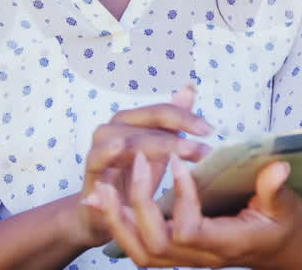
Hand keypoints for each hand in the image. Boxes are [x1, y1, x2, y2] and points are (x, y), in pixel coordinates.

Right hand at [68, 85, 213, 247]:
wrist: (106, 214)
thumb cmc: (135, 179)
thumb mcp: (160, 152)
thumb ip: (174, 121)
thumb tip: (189, 86)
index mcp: (132, 121)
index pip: (162, 111)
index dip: (186, 117)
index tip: (210, 131)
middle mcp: (115, 128)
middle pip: (147, 120)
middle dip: (179, 133)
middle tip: (203, 149)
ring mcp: (100, 146)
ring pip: (129, 138)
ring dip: (157, 146)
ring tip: (182, 154)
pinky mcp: (90, 169)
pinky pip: (98, 156)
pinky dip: (109, 151)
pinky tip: (121, 148)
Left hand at [83, 152, 301, 269]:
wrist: (280, 252)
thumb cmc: (283, 227)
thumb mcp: (286, 206)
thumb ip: (276, 189)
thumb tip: (278, 166)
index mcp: (228, 243)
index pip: (189, 230)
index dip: (180, 197)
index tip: (178, 160)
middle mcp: (203, 256)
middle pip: (156, 245)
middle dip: (139, 204)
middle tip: (137, 162)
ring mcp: (188, 258)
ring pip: (141, 253)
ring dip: (119, 221)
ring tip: (102, 189)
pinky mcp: (179, 251)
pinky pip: (141, 248)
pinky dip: (119, 226)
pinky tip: (104, 202)